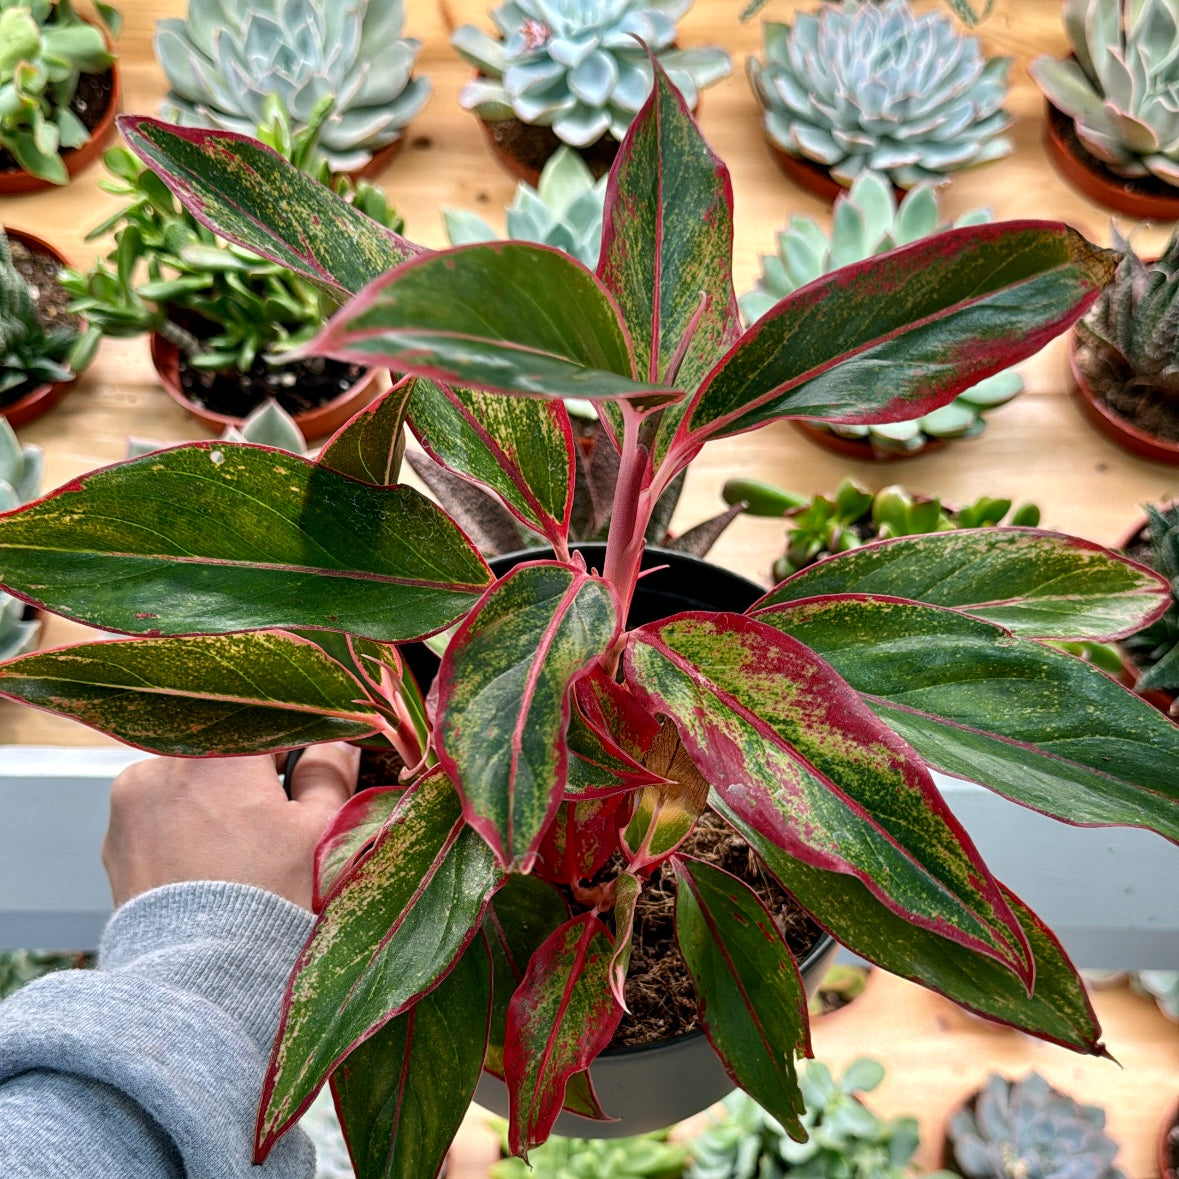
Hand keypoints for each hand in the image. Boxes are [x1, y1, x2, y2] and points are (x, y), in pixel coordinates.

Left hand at [103, 744, 359, 909]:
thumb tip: (336, 747)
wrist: (202, 983)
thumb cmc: (269, 903)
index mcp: (220, 751)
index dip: (302, 740)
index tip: (317, 763)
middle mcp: (165, 764)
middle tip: (284, 814)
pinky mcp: (116, 841)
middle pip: (229, 749)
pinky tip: (212, 863)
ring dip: (218, 796)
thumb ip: (329, 773)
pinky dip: (187, 826)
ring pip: (193, 779)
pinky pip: (161, 813)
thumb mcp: (320, 832)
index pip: (272, 721)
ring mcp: (132, 803)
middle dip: (257, 774)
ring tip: (243, 847)